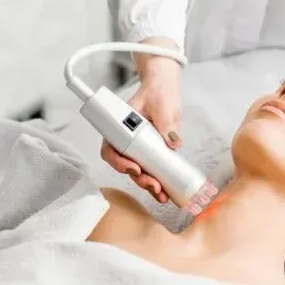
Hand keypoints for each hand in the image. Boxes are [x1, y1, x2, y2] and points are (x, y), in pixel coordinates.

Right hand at [100, 56, 181, 203]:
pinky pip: (151, 170)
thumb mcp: (161, 104)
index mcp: (120, 127)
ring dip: (147, 185)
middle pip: (124, 165)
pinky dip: (157, 182)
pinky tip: (164, 192)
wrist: (164, 89)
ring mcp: (139, 148)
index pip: (111, 149)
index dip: (119, 162)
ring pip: (137, 172)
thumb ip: (166, 122)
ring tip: (161, 194)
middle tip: (153, 185)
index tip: (134, 168)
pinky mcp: (151, 153)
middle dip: (138, 178)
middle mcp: (126, 140)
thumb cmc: (157, 92)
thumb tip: (173, 141)